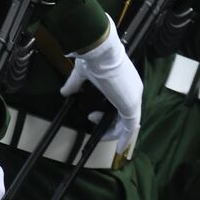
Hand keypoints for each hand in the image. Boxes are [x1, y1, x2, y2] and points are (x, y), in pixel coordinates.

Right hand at [61, 18, 141, 154]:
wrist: (102, 53)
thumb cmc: (95, 59)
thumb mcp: (83, 74)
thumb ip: (75, 84)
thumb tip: (65, 91)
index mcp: (127, 82)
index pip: (123, 103)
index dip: (109, 114)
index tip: (93, 116)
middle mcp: (134, 90)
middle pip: (126, 115)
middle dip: (111, 125)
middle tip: (94, 125)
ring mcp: (134, 98)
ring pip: (128, 124)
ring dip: (113, 132)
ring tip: (98, 131)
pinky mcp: (131, 106)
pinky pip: (130, 128)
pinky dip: (124, 138)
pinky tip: (118, 146)